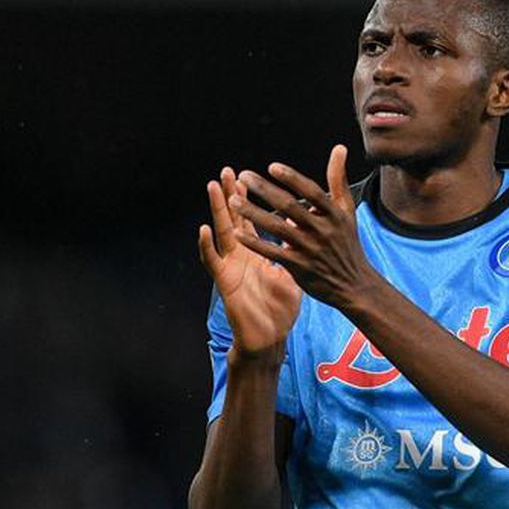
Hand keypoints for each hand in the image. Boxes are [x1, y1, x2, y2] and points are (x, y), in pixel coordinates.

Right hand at [198, 167, 302, 359]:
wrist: (269, 337)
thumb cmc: (279, 309)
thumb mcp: (290, 274)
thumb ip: (293, 253)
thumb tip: (305, 236)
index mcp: (257, 252)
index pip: (252, 219)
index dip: (250, 199)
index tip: (251, 176)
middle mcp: (242, 255)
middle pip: (234, 219)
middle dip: (231, 195)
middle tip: (227, 170)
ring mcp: (231, 267)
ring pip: (221, 232)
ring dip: (216, 209)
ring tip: (213, 187)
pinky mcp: (225, 282)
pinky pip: (213, 261)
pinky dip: (207, 245)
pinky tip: (203, 229)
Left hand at [228, 145, 379, 309]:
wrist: (354, 284)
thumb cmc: (347, 243)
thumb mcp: (347, 210)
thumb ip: (338, 179)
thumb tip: (339, 147)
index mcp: (333, 214)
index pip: (311, 192)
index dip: (292, 178)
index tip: (272, 166)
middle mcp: (322, 230)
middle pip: (289, 207)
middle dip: (265, 190)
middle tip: (244, 176)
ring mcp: (310, 249)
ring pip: (277, 228)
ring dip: (254, 213)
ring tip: (233, 200)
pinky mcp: (299, 267)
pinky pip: (273, 252)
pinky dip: (255, 242)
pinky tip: (238, 232)